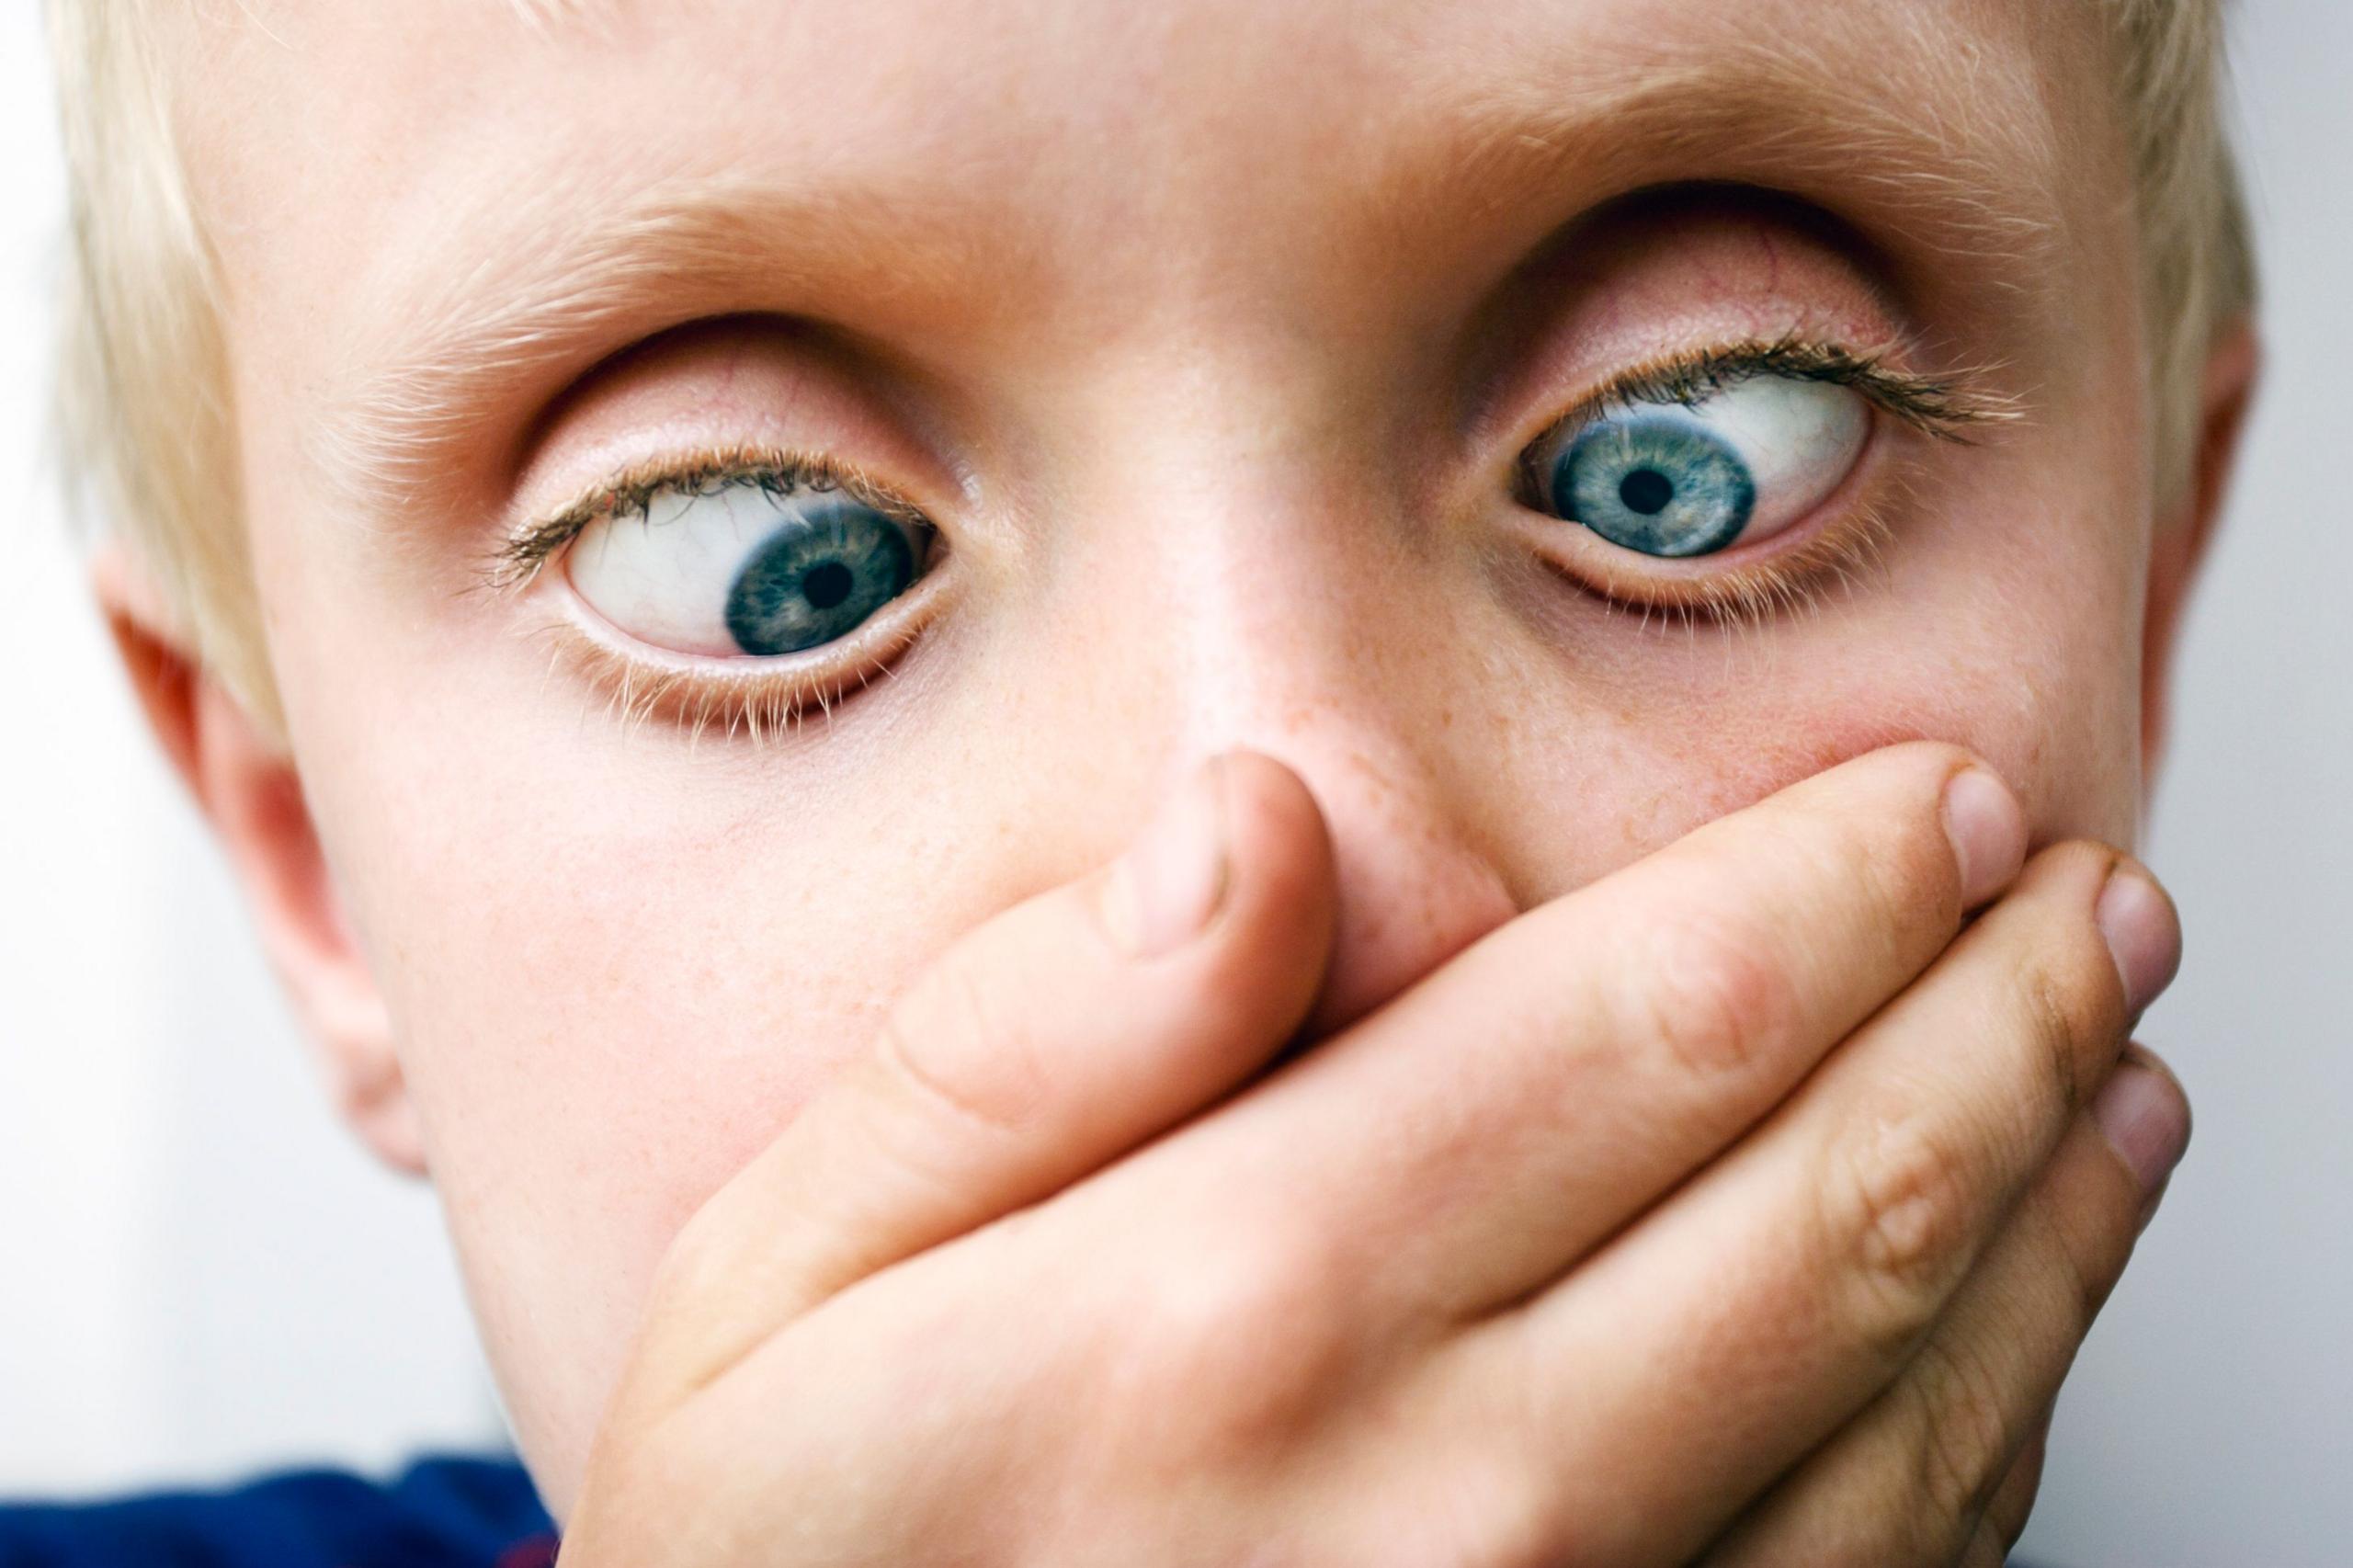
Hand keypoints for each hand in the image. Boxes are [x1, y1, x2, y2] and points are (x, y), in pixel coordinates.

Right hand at [558, 743, 2185, 1566]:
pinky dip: (2002, 1434)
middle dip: (2003, 1008)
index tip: (1937, 795)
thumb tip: (1256, 825)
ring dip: (2054, 1209)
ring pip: (1927, 1409)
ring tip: (2113, 1073)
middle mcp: (1448, 1501)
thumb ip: (1028, 1040)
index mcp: (1237, 1309)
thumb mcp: (786, 1277)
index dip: (1838, 880)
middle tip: (2081, 897)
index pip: (1649, 1018)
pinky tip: (2016, 1335)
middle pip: (1843, 1193)